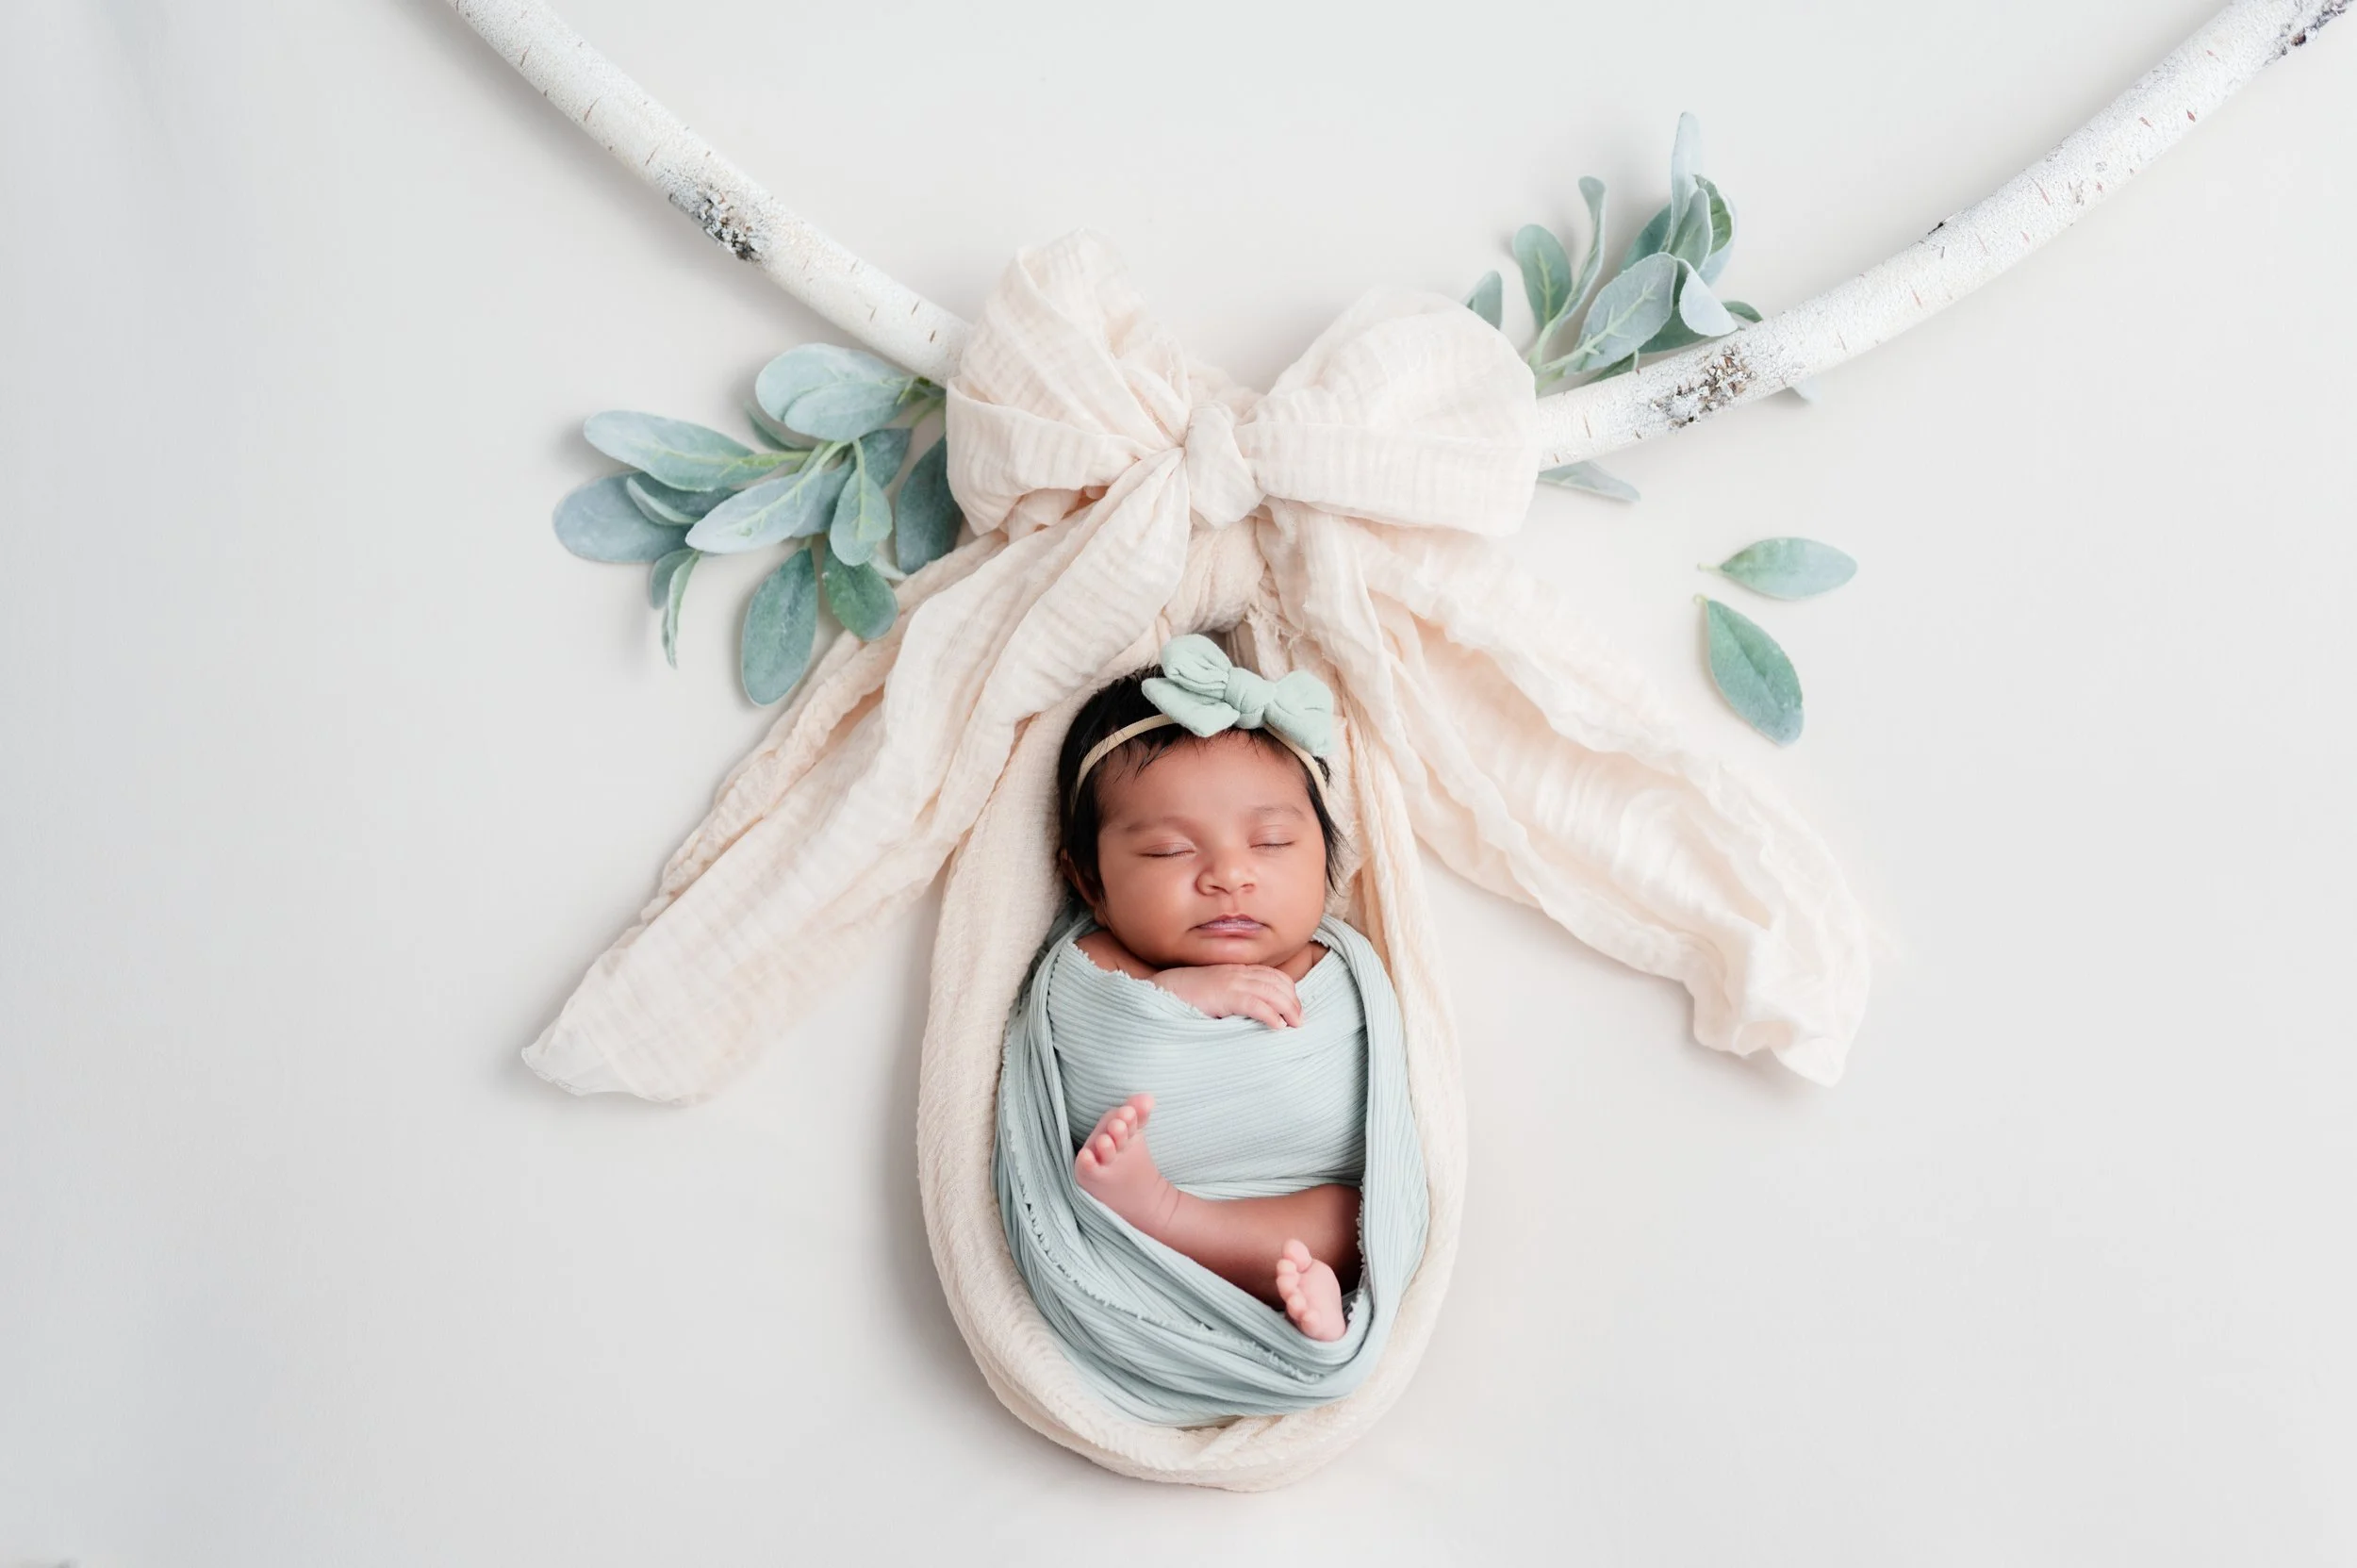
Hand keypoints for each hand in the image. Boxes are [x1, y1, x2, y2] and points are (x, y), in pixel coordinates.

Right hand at [1149, 964, 1302, 1028]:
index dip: (1289, 992)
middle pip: (1278, 983)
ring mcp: (1231, 983)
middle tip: (1299, 1021)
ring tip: (1294, 1026)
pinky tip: (1276, 1027)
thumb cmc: (1185, 996)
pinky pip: (1255, 1004)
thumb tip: (1252, 1013)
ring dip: (1287, 1010)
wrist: (1161, 992)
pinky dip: (1270, 1015)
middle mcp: (1237, 973)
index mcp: (1236, 970)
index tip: (1294, 1010)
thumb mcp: (1215, 992)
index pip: (1274, 976)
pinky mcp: (1224, 996)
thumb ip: (1233, 996)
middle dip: (1293, 1002)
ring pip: (1272, 992)